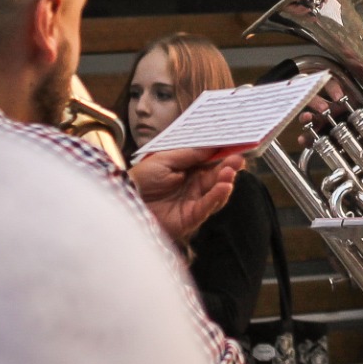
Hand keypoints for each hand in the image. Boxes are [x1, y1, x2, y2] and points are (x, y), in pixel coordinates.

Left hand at [129, 147, 244, 244]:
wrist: (123, 203)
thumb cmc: (140, 180)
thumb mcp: (164, 159)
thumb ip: (190, 154)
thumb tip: (212, 146)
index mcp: (187, 170)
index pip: (210, 161)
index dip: (223, 154)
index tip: (237, 146)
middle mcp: (193, 186)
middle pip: (217, 176)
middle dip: (229, 167)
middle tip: (239, 159)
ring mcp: (193, 202)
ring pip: (216, 191)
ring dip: (226, 181)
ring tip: (230, 172)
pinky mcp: (191, 218)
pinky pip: (208, 207)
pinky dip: (217, 197)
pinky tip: (224, 187)